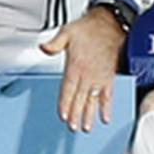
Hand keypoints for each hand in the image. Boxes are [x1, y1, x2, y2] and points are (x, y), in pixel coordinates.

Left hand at [40, 7, 126, 131]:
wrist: (111, 25)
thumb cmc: (88, 29)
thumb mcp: (67, 32)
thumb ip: (54, 43)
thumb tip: (42, 47)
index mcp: (76, 66)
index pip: (68, 89)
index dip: (65, 103)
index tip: (63, 116)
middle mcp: (88, 74)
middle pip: (80, 98)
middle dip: (76, 114)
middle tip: (73, 127)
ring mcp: (100, 77)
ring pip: (93, 100)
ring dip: (89, 115)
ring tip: (86, 128)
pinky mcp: (109, 78)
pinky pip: (108, 96)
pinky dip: (107, 107)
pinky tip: (105, 118)